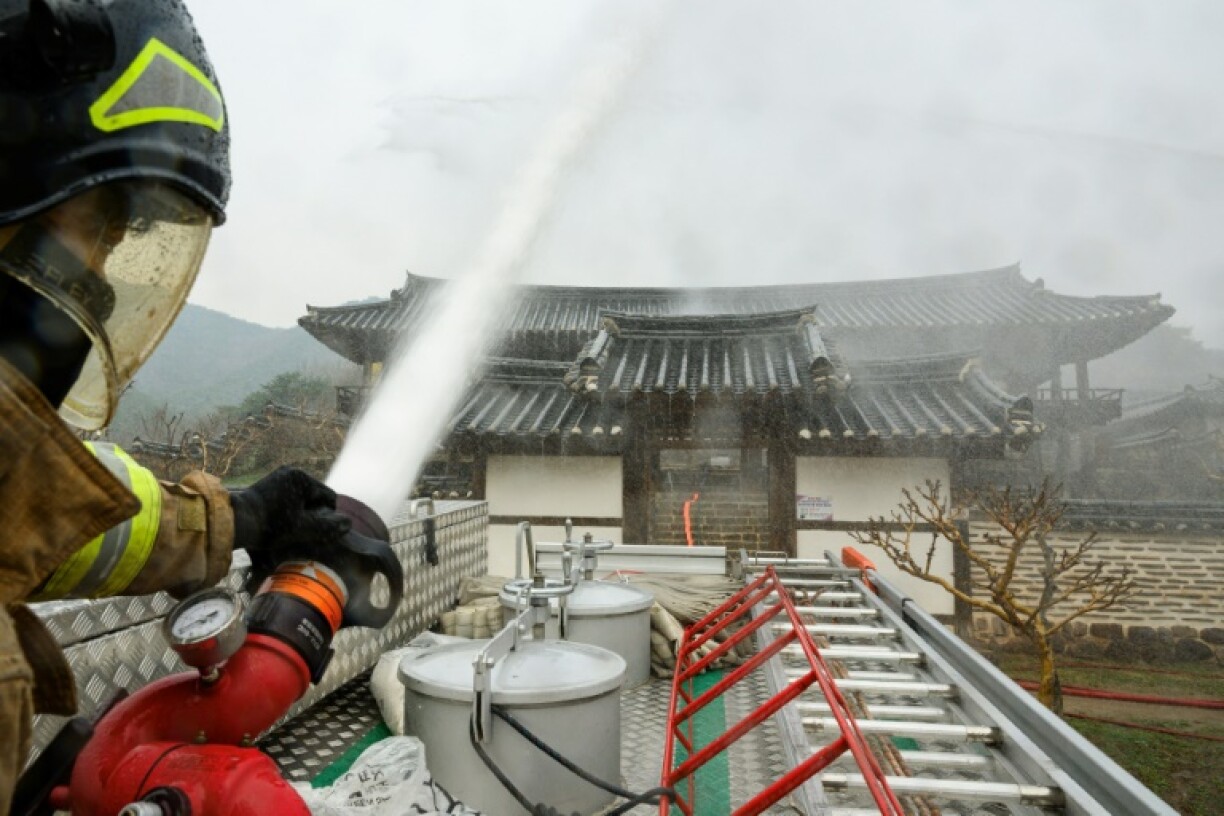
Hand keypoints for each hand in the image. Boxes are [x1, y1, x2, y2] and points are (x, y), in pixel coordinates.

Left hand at [229, 467, 351, 586]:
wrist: (236, 522)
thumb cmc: (271, 525)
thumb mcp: (304, 528)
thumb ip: (328, 526)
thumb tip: (348, 524)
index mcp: (302, 478)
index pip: (328, 497)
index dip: (327, 515)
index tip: (315, 530)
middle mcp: (291, 472)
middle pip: (314, 496)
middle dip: (312, 513)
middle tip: (302, 530)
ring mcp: (278, 476)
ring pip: (301, 497)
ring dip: (300, 512)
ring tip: (289, 528)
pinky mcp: (267, 484)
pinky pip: (288, 496)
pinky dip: (288, 508)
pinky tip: (280, 522)